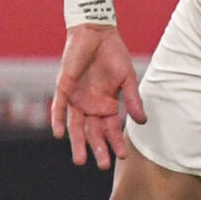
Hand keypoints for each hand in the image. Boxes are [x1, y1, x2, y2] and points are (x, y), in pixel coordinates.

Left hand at [51, 23, 145, 169]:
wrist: (96, 33)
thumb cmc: (114, 54)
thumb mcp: (127, 78)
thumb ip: (132, 100)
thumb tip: (142, 122)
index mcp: (107, 105)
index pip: (111, 129)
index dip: (115, 142)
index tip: (122, 156)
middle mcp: (91, 106)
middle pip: (93, 132)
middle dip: (97, 149)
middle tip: (103, 166)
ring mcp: (76, 98)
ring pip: (75, 126)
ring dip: (77, 142)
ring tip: (80, 160)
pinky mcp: (64, 87)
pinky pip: (59, 107)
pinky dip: (58, 120)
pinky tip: (59, 134)